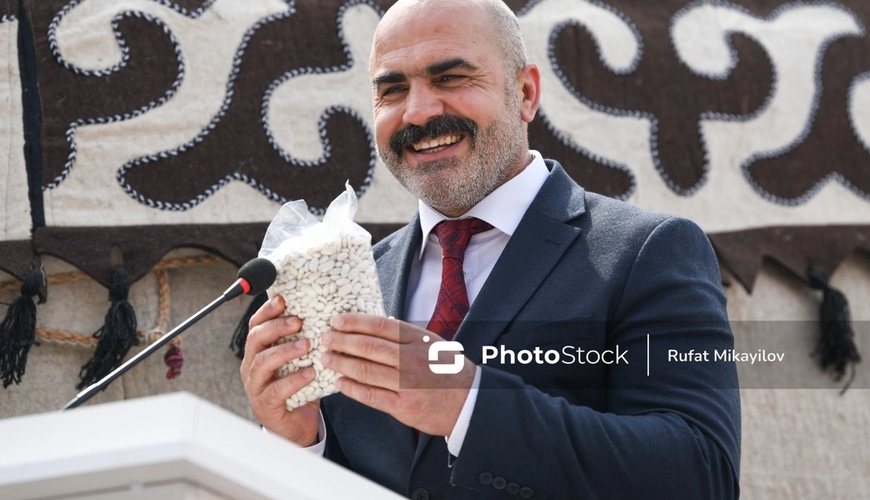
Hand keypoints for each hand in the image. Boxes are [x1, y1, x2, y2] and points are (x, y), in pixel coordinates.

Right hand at [240, 295, 319, 445]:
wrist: (297, 426)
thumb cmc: (300, 389)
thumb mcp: (301, 361)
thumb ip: (306, 341)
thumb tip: (328, 315)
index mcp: (259, 351)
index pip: (256, 325)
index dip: (266, 311)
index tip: (283, 300)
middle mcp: (252, 366)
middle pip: (256, 339)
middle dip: (276, 326)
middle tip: (298, 321)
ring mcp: (256, 386)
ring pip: (262, 362)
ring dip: (284, 351)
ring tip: (306, 345)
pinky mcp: (265, 405)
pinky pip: (275, 390)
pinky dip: (293, 380)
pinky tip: (309, 373)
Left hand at [321, 314, 475, 436]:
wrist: (469, 402)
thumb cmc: (448, 370)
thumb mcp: (433, 344)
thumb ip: (406, 336)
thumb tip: (376, 325)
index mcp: (419, 340)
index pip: (381, 326)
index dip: (356, 322)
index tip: (338, 320)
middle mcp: (412, 360)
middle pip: (369, 347)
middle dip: (342, 341)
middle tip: (325, 338)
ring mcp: (407, 384)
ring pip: (365, 370)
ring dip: (341, 363)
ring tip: (326, 359)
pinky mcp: (403, 406)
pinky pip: (370, 395)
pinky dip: (351, 388)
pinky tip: (340, 382)